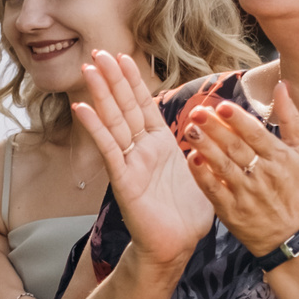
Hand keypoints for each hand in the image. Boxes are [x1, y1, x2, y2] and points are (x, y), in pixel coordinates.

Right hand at [73, 50, 214, 270]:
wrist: (177, 246)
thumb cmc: (188, 214)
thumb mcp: (202, 172)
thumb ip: (204, 148)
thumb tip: (216, 129)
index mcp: (161, 145)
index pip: (144, 105)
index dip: (133, 81)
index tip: (122, 56)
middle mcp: (142, 150)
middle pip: (124, 107)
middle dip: (112, 78)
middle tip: (97, 52)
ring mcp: (130, 163)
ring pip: (114, 122)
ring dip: (101, 94)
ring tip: (88, 69)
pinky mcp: (124, 181)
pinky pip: (109, 150)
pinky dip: (96, 129)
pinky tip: (82, 109)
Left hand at [179, 84, 298, 258]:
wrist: (291, 234)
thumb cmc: (293, 187)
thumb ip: (290, 117)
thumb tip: (281, 85)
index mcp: (279, 158)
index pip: (256, 134)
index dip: (237, 120)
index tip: (220, 106)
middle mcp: (263, 175)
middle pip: (236, 148)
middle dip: (215, 129)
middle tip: (196, 112)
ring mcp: (246, 194)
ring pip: (223, 167)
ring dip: (205, 148)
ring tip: (189, 130)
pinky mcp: (232, 212)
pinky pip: (214, 190)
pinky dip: (202, 176)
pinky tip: (191, 160)